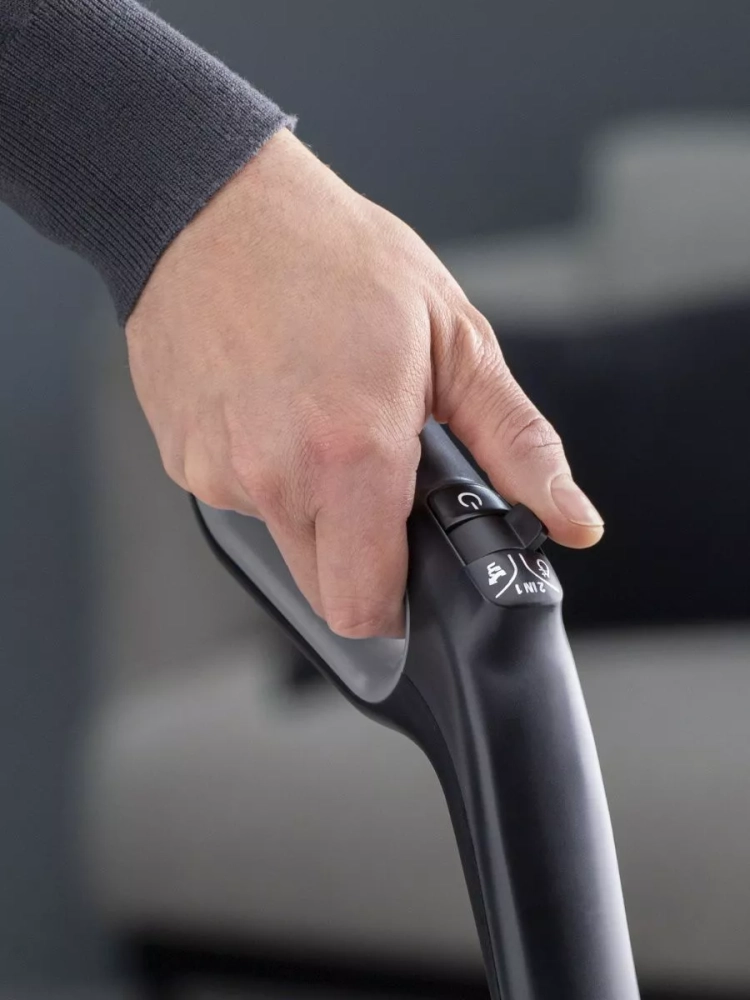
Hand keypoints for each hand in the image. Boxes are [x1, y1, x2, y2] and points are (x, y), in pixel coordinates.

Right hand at [126, 129, 602, 638]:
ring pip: (284, 541)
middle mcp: (276, 475)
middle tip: (375, 472)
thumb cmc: (331, 256)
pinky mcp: (183, 461)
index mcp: (353, 453)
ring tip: (322, 417)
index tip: (412, 562)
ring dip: (314, 507)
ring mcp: (220, 472)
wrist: (210, 207)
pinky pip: (240, 500)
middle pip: (326, 589)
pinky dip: (265, 473)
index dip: (399, 598)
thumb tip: (573, 521)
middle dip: (361, 554)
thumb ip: (517, 445)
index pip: (366, 608)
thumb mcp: (454, 338)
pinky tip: (275, 407)